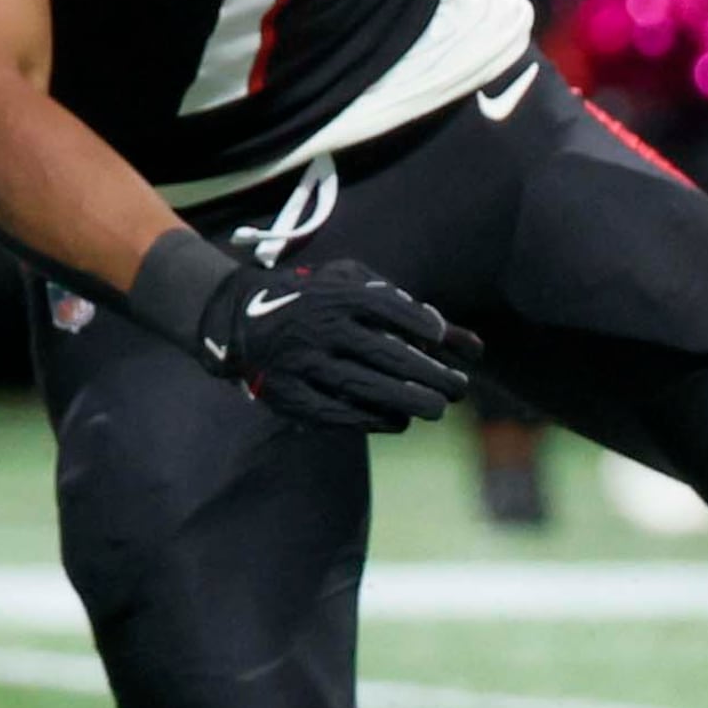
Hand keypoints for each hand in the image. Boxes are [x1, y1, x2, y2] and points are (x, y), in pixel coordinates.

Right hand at [190, 254, 479, 432]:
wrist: (239, 319)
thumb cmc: (314, 300)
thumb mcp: (349, 285)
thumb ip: (403, 305)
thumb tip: (468, 343)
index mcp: (334, 295)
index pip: (386, 308)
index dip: (419, 324)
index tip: (442, 338)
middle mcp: (318, 328)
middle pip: (384, 354)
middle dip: (428, 374)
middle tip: (458, 388)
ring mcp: (300, 364)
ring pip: (362, 387)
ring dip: (406, 401)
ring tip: (437, 408)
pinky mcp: (287, 396)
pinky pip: (334, 413)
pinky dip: (371, 420)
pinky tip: (398, 421)